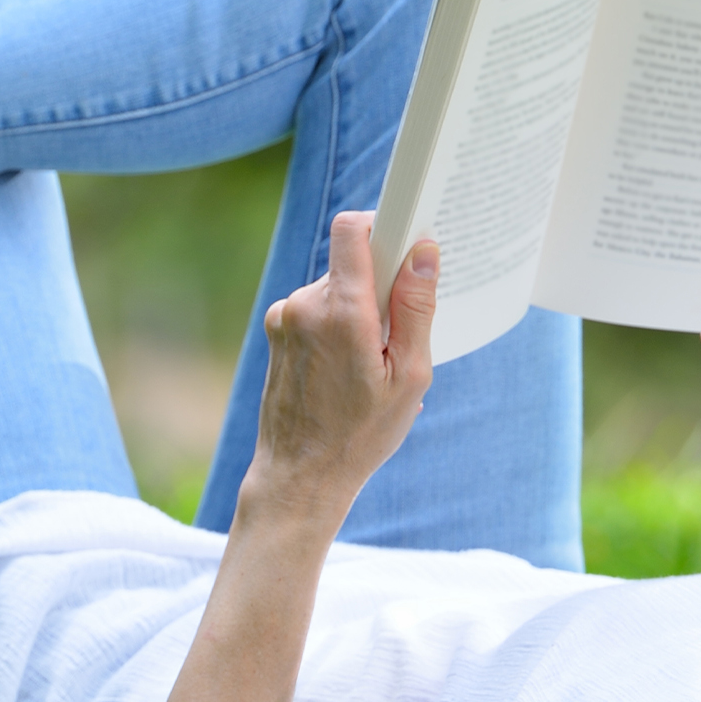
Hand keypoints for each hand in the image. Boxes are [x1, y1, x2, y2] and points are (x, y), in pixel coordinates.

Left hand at [240, 211, 438, 536]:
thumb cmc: (361, 435)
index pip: (352, 229)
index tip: (406, 244)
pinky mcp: (277, 332)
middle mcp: (304, 305)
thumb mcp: (408, 376)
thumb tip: (423, 252)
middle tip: (396, 338)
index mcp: (341, 311)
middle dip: (380, 287)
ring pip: (336, 289)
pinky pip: (318, 310)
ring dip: (359, 312)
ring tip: (370, 365)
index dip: (381, 224)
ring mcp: (285, 318)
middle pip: (351, 264)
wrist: (299, 477)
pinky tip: (347, 371)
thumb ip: (416, 308)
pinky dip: (338, 326)